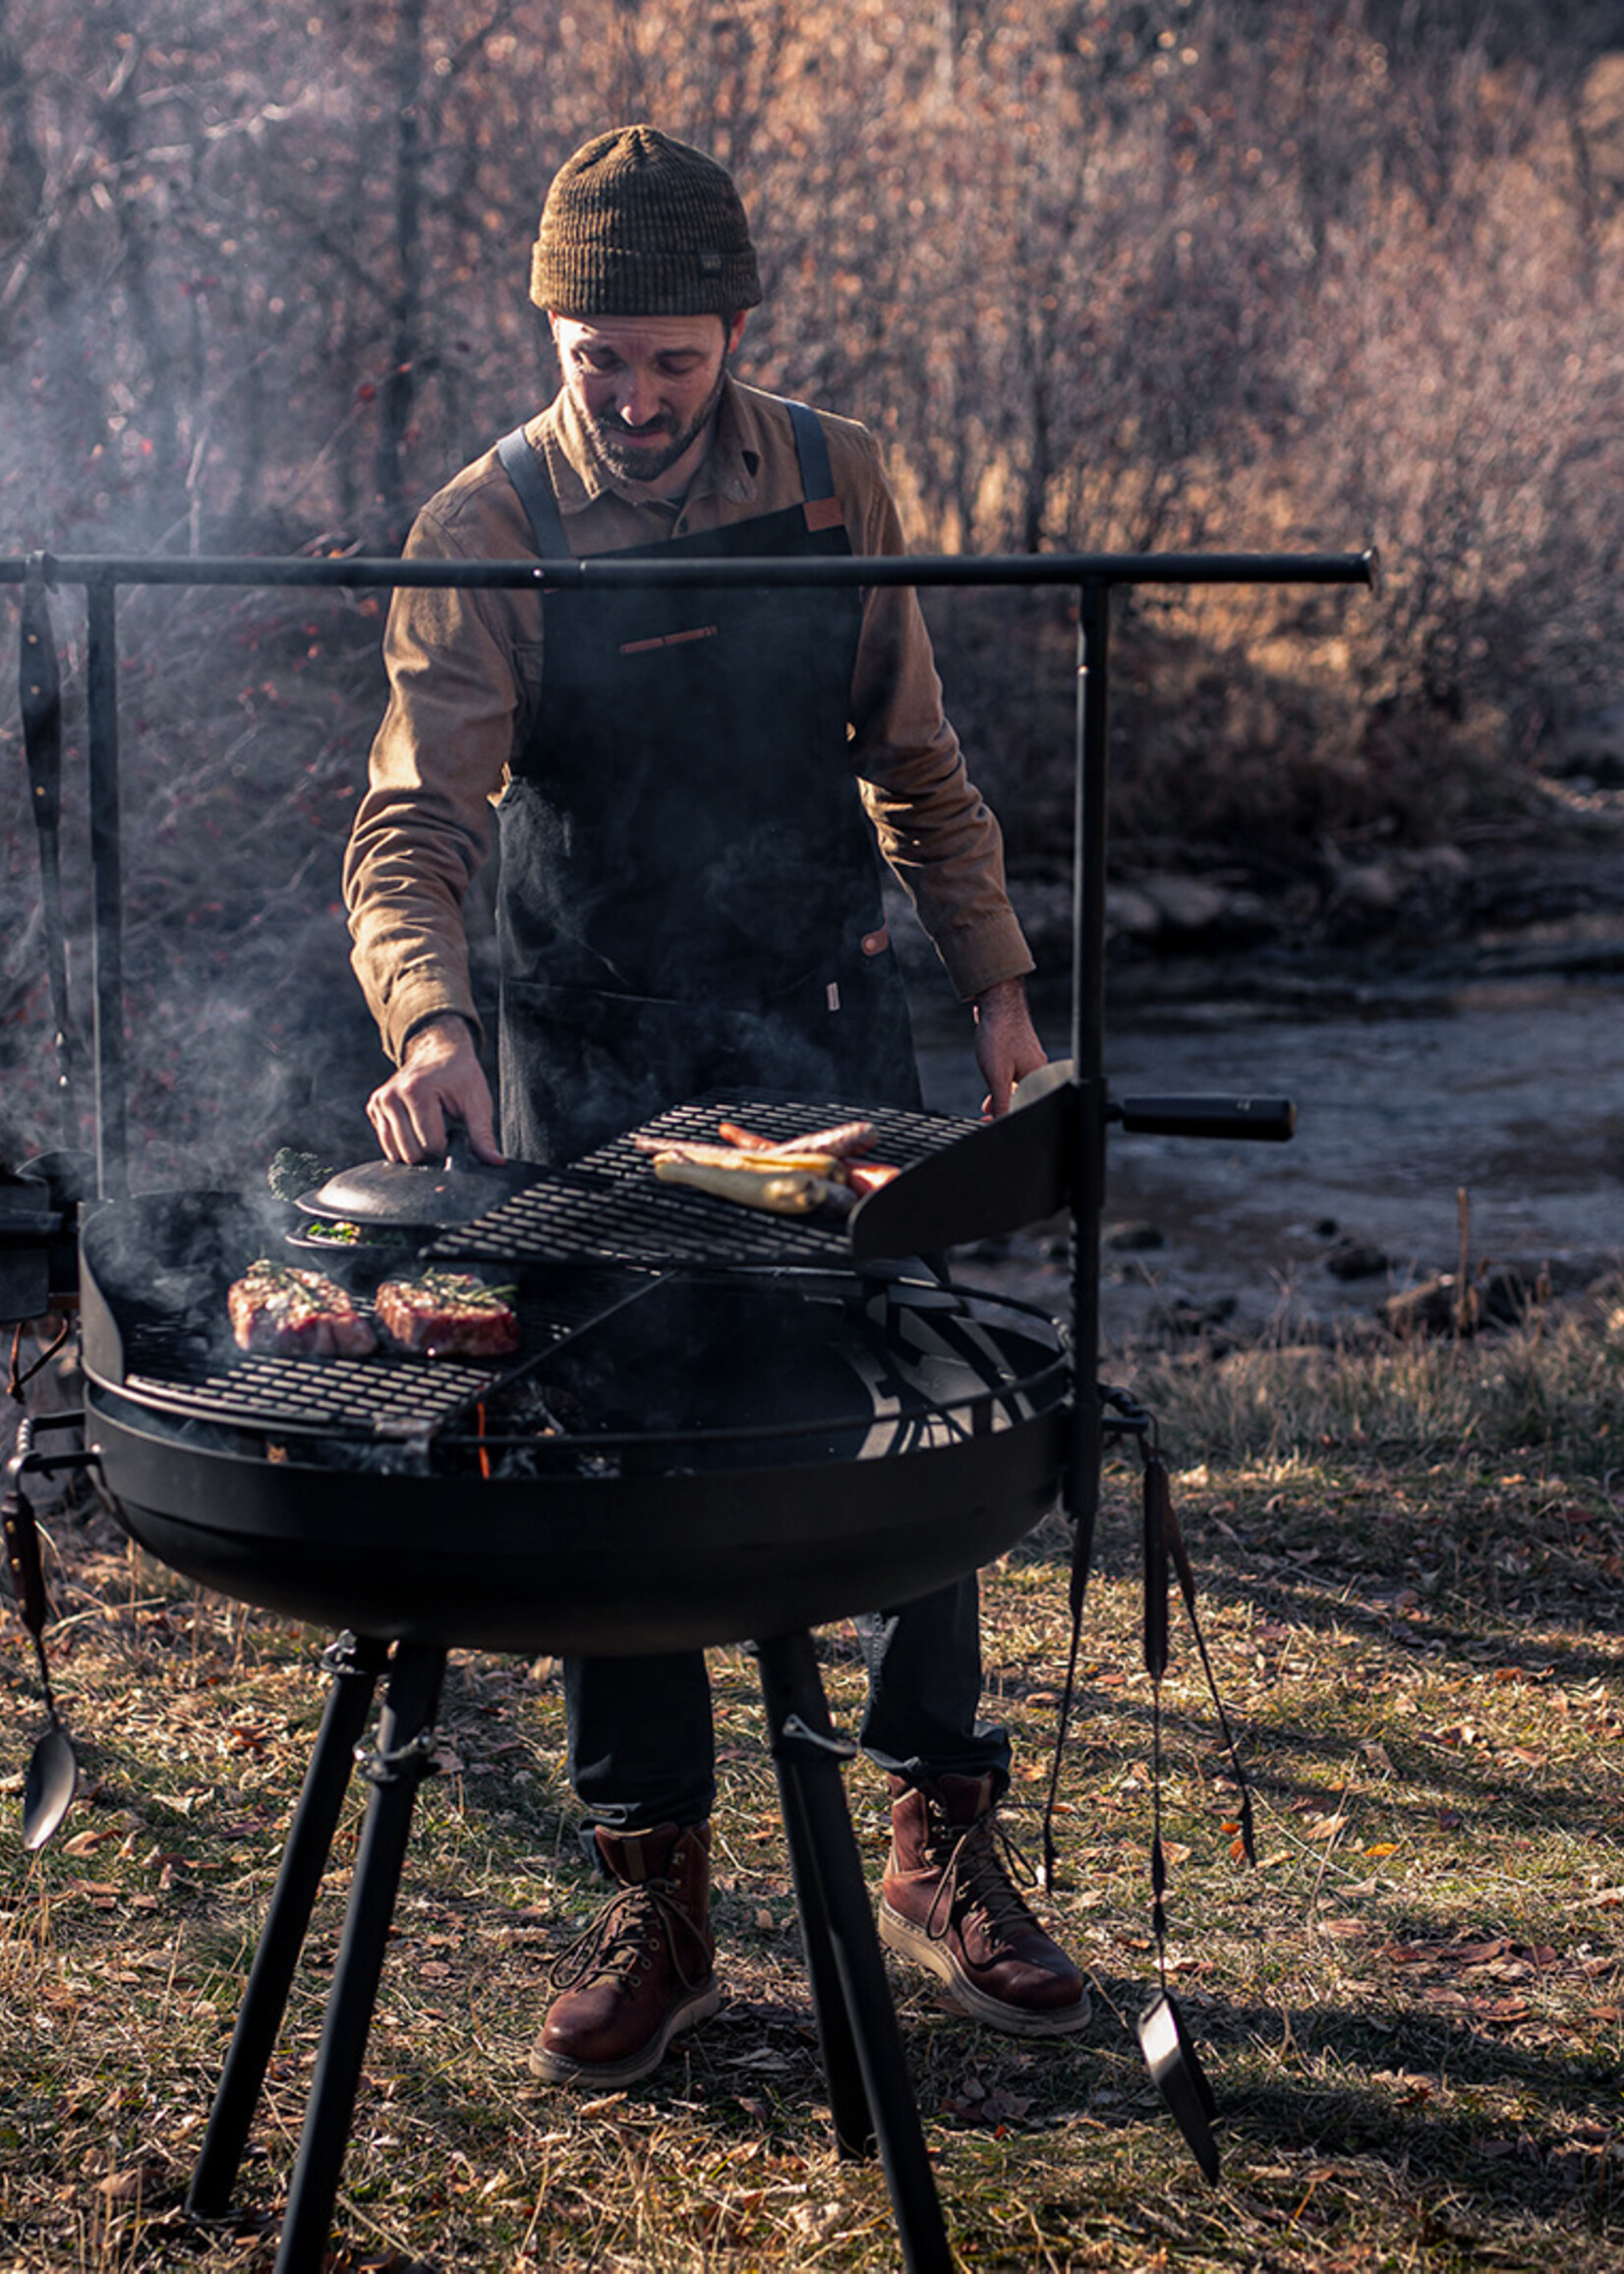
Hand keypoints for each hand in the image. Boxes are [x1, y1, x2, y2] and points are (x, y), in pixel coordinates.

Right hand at [366, 1016, 503, 1164]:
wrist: (437, 1050)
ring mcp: (378, 1103)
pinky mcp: (373, 1108)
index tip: (455, 1130)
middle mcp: (391, 1097)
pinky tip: (416, 1125)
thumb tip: (496, 1162)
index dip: (448, 1146)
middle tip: (443, 1129)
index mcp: (416, 1092)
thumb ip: (482, 1135)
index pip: (431, 1145)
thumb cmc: (460, 1075)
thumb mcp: (476, 1102)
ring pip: (396, 1153)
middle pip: (411, 1153)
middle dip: (431, 1151)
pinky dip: (404, 1142)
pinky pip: (387, 1144)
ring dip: (416, 1149)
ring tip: (430, 1127)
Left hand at [973, 977, 1047, 1117]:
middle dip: (1004, 1108)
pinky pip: (1015, 1074)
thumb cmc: (1000, 1035)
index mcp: (1039, 1077)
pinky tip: (992, 1081)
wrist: (998, 1002)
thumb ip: (1001, 1102)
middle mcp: (1039, 1069)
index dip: (1006, 1117)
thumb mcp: (997, 1076)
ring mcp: (1031, 1059)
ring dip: (1002, 1096)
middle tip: (985, 1115)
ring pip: (1018, 1086)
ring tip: (986, 1104)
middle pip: (1024, 1097)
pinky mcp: (1021, 1051)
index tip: (988, 1122)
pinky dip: (1003, 1082)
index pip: (1026, 1106)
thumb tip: (1000, 1122)